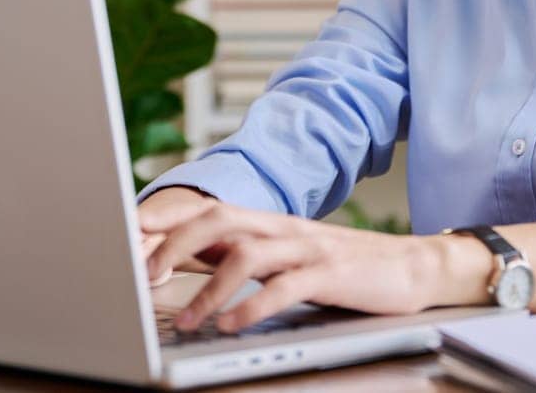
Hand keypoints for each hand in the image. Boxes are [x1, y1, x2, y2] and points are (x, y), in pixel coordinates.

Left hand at [139, 200, 447, 332]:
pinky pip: (286, 286)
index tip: (125, 235)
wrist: (410, 265)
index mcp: (266, 223)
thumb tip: (185, 262)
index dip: (165, 221)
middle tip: (145, 277)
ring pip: (247, 254)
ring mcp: (306, 248)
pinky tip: (235, 325)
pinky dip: (255, 306)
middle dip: (175, 246)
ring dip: (210, 288)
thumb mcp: (286, 255)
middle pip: (218, 222)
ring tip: (189, 319)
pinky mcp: (330, 273)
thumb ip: (241, 255)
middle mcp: (281, 228)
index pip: (205, 211)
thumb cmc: (341, 267)